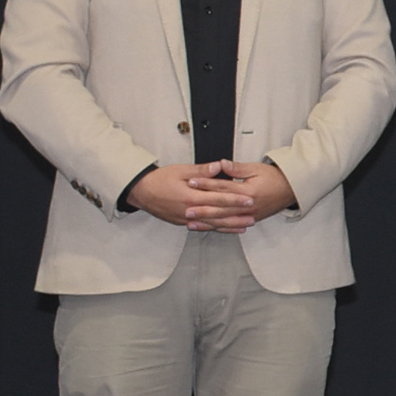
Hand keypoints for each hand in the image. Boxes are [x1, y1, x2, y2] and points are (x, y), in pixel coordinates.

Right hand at [124, 162, 255, 229]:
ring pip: (212, 224)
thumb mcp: (181, 171)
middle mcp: (189, 210)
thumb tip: (219, 167)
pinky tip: (227, 229)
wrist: (141, 191)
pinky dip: (217, 228)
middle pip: (218, 214)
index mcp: (190, 196)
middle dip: (237, 215)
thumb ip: (202, 171)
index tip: (250, 199)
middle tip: (254, 214)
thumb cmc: (159, 180)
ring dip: (230, 225)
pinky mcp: (183, 222)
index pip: (218, 199)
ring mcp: (186, 219)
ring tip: (246, 225)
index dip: (236, 200)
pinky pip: (203, 227)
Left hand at [197, 159, 295, 230]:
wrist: (293, 189)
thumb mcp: (256, 168)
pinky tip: (209, 228)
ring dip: (207, 222)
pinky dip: (219, 227)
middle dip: (202, 209)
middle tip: (186, 209)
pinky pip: (232, 225)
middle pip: (221, 207)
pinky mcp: (251, 219)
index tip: (191, 182)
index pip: (223, 187)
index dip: (206, 184)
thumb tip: (221, 164)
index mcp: (248, 190)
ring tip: (192, 222)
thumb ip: (237, 168)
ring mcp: (250, 214)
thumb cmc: (276, 177)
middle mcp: (248, 205)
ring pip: (225, 220)